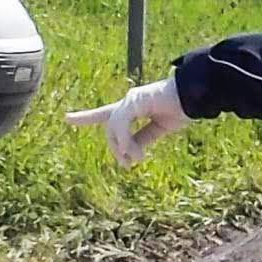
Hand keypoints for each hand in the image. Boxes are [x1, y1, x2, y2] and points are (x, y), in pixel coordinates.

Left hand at [64, 77, 187, 166]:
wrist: (195, 97)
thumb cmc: (181, 110)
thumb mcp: (159, 130)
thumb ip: (142, 139)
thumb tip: (129, 155)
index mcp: (133, 109)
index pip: (103, 114)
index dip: (85, 117)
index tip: (66, 118)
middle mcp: (128, 103)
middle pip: (108, 129)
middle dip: (115, 149)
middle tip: (129, 164)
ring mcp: (130, 100)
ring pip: (113, 128)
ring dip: (122, 148)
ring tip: (136, 160)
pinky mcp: (135, 101)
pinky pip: (121, 124)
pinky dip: (124, 140)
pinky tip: (133, 153)